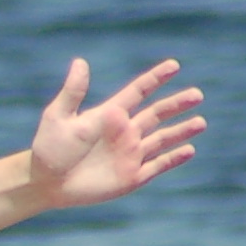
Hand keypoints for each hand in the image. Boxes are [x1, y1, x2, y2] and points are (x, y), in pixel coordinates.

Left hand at [29, 58, 204, 206]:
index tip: (174, 65)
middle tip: (197, 94)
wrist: (45, 183)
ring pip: (162, 139)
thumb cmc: (49, 149)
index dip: (155, 78)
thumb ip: (73, 92)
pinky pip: (158, 166)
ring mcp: (130, 154)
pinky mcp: (131, 176)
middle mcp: (124, 133)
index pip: (138, 92)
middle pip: (157, 114)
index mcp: (109, 115)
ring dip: (181, 131)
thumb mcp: (58, 117)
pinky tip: (190, 150)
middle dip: (177, 104)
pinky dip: (174, 158)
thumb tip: (81, 62)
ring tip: (200, 122)